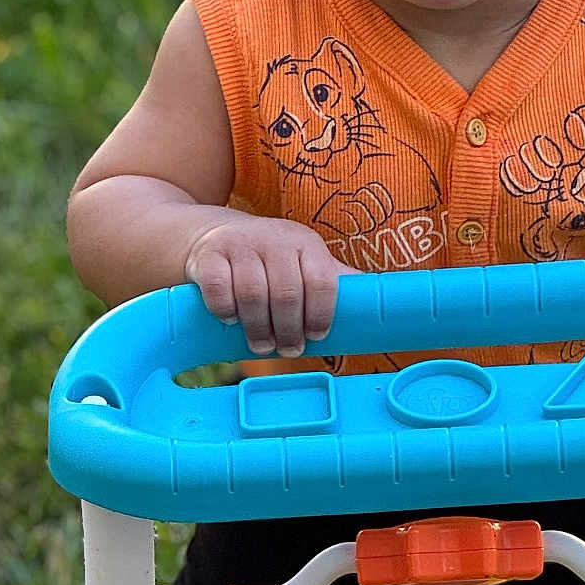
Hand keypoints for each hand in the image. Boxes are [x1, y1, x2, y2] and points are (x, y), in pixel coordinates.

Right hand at [183, 215, 350, 357]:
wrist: (217, 235)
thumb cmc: (271, 259)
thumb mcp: (304, 261)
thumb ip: (333, 281)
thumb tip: (375, 304)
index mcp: (306, 243)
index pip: (322, 281)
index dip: (321, 315)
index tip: (316, 336)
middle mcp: (275, 238)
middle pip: (286, 294)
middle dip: (289, 331)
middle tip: (288, 349)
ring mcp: (240, 244)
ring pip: (252, 294)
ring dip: (258, 328)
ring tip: (262, 345)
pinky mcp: (209, 254)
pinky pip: (217, 288)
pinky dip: (225, 310)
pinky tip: (231, 319)